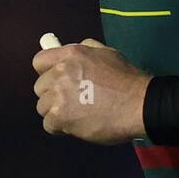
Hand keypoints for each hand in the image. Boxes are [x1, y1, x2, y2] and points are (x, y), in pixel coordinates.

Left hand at [32, 38, 149, 144]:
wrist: (139, 104)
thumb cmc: (126, 78)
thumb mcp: (106, 53)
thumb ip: (85, 50)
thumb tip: (70, 54)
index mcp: (70, 54)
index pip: (39, 61)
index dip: (47, 72)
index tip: (57, 80)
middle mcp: (60, 73)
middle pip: (40, 87)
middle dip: (52, 94)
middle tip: (71, 100)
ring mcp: (58, 96)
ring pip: (43, 107)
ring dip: (56, 111)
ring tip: (75, 114)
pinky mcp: (61, 117)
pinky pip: (48, 125)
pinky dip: (60, 127)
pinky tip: (76, 125)